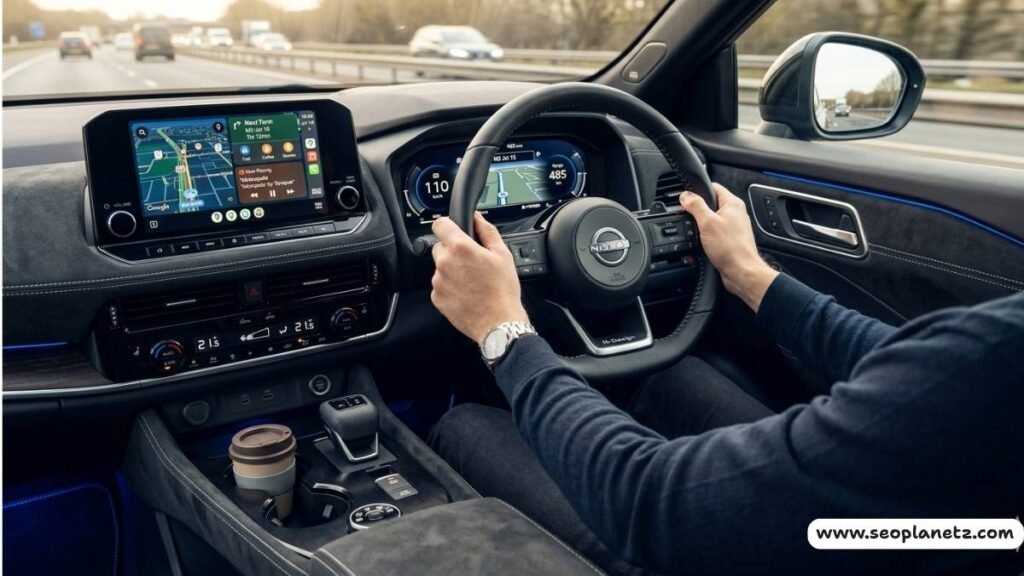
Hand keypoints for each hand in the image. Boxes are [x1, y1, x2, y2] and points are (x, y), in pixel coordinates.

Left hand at [430, 212, 529, 344]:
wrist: (498, 322)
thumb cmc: (502, 290)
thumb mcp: (502, 254)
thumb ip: (487, 231)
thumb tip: (477, 218)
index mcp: (459, 247)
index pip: (439, 225)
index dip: (448, 225)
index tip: (454, 231)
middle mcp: (444, 263)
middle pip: (440, 247)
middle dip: (453, 251)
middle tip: (472, 263)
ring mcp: (438, 281)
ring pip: (441, 268)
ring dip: (452, 270)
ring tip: (472, 281)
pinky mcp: (437, 298)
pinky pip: (441, 286)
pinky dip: (450, 287)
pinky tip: (467, 293)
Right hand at [679, 183, 778, 311]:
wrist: (741, 272)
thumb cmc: (731, 248)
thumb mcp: (707, 223)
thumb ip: (695, 206)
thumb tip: (685, 195)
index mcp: (732, 203)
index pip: (713, 187)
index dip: (697, 190)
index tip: (686, 198)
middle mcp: (735, 213)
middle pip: (710, 204)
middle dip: (698, 210)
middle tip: (690, 218)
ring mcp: (733, 227)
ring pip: (711, 219)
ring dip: (701, 226)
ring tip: (698, 233)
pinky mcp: (730, 239)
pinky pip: (714, 232)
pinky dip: (706, 236)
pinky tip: (702, 243)